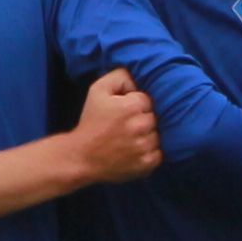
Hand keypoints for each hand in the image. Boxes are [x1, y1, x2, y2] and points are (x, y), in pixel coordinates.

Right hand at [67, 68, 161, 184]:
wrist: (81, 156)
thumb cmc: (91, 122)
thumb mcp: (96, 91)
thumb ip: (118, 77)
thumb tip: (136, 77)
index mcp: (130, 107)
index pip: (147, 100)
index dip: (134, 104)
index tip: (122, 111)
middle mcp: (140, 126)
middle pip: (154, 117)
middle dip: (142, 119)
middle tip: (126, 125)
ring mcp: (145, 146)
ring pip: (158, 135)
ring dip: (147, 135)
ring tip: (130, 138)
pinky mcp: (147, 163)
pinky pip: (159, 153)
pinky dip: (150, 152)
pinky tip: (134, 150)